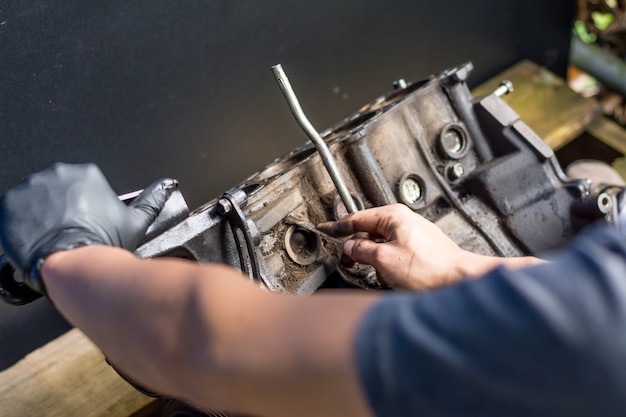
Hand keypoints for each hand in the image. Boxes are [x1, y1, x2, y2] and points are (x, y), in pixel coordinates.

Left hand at [0, 163, 176, 294]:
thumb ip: (153, 199)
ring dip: (39, 214)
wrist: (73, 264)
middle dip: (59, 207)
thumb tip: (168, 185)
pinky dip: (20, 224)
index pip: (80, 185)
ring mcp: (31, 186)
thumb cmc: (101, 244)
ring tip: (51, 236)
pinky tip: (34, 238)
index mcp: (87, 173)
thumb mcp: (135, 222)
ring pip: (33, 199)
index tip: (82, 221)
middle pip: (55, 189)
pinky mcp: (9, 202)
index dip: (81, 206)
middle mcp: (58, 173)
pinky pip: (11, 210)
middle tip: (68, 230)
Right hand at [317, 204, 469, 289]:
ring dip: (375, 260)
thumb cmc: (429, 269)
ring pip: (382, 244)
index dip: (337, 226)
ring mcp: (413, 234)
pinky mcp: (420, 249)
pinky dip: (388, 265)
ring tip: (380, 274)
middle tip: (347, 262)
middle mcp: (404, 221)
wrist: (460, 281)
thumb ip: (361, 251)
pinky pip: (395, 253)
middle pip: (369, 230)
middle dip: (357, 248)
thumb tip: (350, 248)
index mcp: (393, 216)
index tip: (324, 228)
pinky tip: (394, 278)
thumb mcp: (383, 260)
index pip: (356, 218)